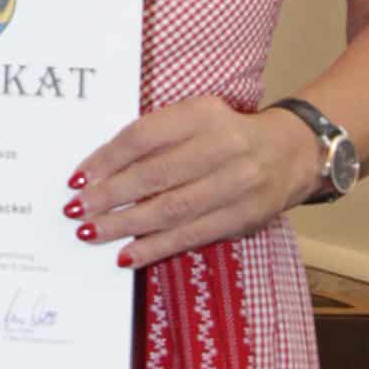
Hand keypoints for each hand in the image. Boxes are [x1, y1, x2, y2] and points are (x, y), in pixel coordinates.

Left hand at [66, 95, 320, 268]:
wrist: (293, 152)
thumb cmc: (225, 133)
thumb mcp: (192, 118)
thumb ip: (153, 138)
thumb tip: (98, 171)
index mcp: (203, 114)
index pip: (143, 136)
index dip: (106, 159)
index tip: (76, 178)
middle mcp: (222, 146)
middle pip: (154, 175)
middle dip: (109, 196)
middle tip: (76, 210)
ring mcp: (237, 184)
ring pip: (171, 210)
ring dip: (125, 226)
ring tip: (91, 234)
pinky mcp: (244, 218)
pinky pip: (192, 236)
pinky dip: (155, 247)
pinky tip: (127, 255)